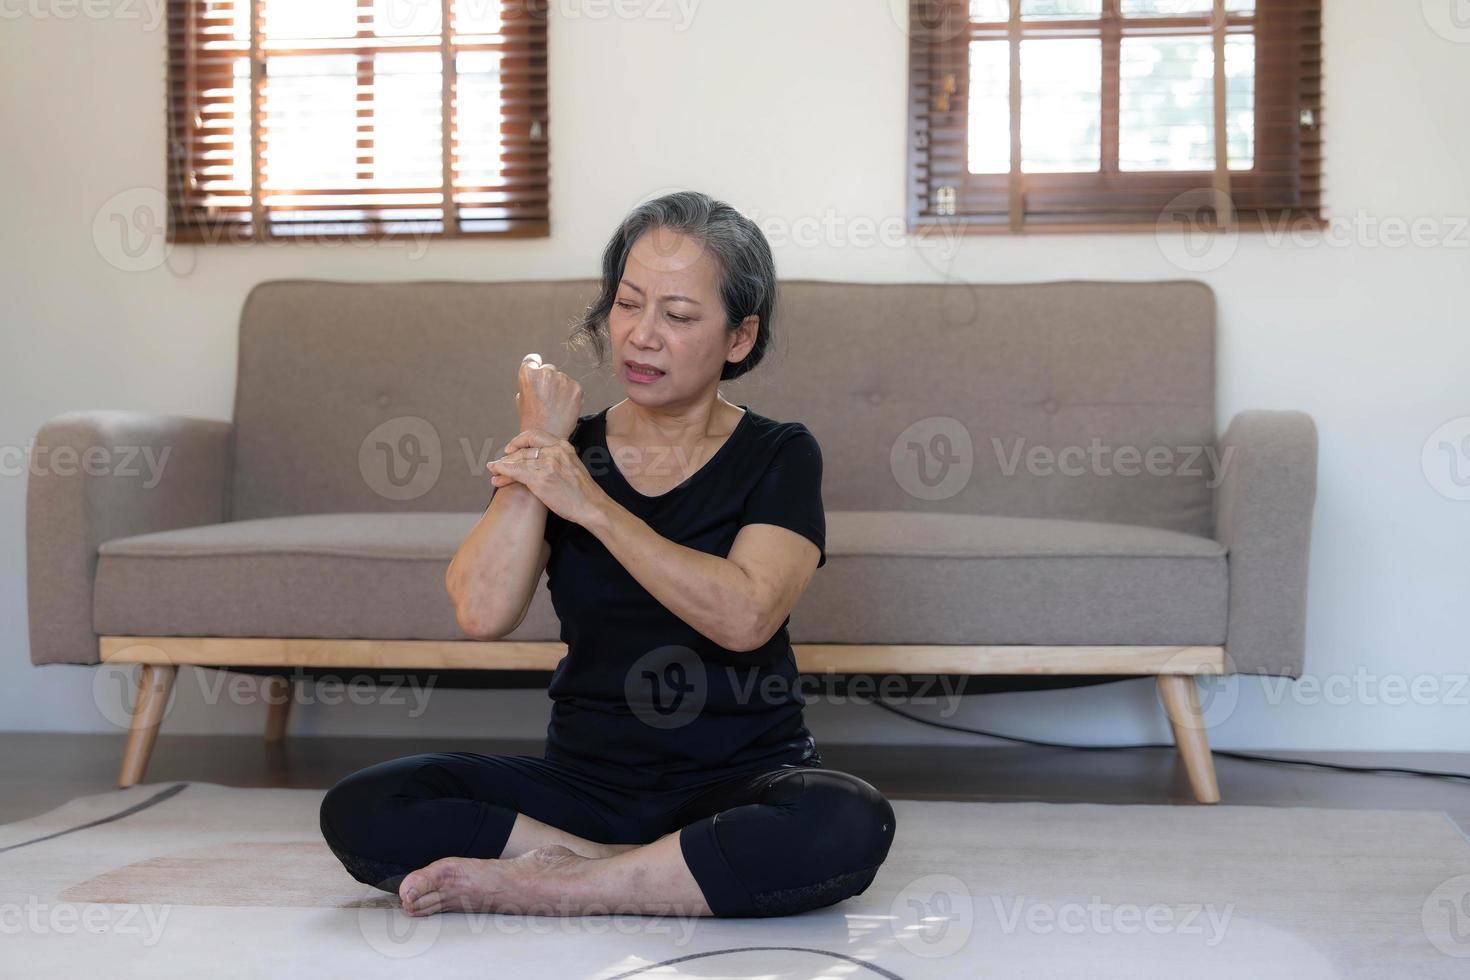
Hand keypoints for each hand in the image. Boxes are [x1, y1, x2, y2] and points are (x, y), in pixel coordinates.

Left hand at [487, 427, 605, 526]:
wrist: (592, 505)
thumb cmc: (582, 491)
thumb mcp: (571, 465)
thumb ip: (556, 458)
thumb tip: (538, 461)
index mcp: (563, 445)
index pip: (534, 435)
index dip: (518, 441)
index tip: (510, 449)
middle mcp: (555, 450)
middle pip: (523, 449)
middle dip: (507, 458)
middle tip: (497, 466)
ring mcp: (548, 464)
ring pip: (517, 460)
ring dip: (502, 467)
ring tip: (493, 473)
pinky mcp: (541, 479)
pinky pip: (516, 472)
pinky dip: (503, 473)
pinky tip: (497, 477)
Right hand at [516, 353, 582, 440]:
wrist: (547, 436)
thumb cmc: (532, 420)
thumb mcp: (522, 398)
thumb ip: (529, 383)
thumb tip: (537, 374)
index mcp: (528, 374)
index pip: (532, 359)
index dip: (534, 365)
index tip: (537, 370)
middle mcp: (546, 372)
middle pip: (549, 369)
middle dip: (548, 380)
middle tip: (547, 398)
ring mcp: (563, 380)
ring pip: (562, 379)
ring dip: (560, 388)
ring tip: (555, 406)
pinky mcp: (577, 388)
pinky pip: (573, 387)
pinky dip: (570, 395)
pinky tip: (564, 407)